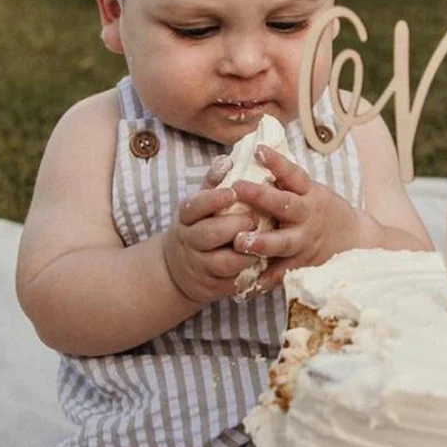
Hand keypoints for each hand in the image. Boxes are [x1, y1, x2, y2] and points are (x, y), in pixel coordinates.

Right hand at [162, 157, 259, 303]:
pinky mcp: (214, 286)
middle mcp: (190, 241)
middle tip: (255, 218)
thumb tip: (226, 159)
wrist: (182, 268)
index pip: (195, 206)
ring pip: (224, 262)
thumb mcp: (201, 204)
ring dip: (247, 252)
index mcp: (187, 216)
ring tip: (263, 240)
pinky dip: (251, 272)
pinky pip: (235, 281)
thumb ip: (214, 183)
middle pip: (210, 234)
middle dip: (235, 226)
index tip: (233, 191)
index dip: (214, 199)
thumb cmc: (201, 224)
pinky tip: (264, 262)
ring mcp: (201, 266)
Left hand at [230, 145, 360, 288]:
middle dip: (261, 197)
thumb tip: (255, 151)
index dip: (277, 162)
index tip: (259, 150)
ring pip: (283, 243)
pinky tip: (245, 286)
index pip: (293, 174)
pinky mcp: (302, 265)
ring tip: (239, 242)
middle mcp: (308, 217)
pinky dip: (265, 280)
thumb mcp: (311, 190)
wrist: (356, 241)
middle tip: (237, 188)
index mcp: (309, 194)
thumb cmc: (323, 210)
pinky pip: (282, 274)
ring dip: (261, 242)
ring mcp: (305, 242)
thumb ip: (286, 181)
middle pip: (285, 206)